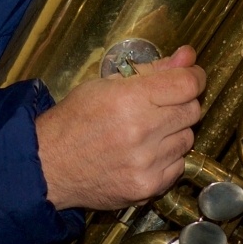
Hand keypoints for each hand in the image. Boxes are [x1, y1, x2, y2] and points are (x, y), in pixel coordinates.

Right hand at [34, 44, 205, 210]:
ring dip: (174, 132)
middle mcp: (141, 133)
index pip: (187, 84)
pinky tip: (145, 153)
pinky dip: (167, 158)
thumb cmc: (74, 120)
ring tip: (148, 131)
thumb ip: (153, 70)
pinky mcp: (146, 188)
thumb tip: (189, 55)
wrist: (48, 166)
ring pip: (187, 139)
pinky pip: (178, 166)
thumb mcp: (106, 84)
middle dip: (182, 103)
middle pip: (192, 110)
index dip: (194, 76)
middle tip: (160, 104)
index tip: (191, 76)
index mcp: (129, 100)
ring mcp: (146, 164)